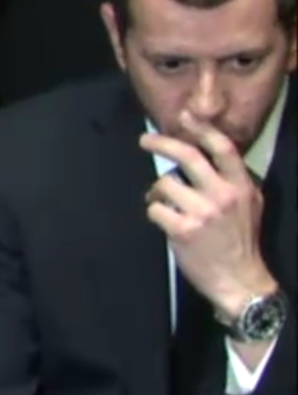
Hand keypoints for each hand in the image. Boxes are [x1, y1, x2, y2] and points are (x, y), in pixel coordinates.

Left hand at [140, 111, 277, 320]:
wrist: (238, 279)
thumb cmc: (241, 239)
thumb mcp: (249, 204)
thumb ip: (232, 179)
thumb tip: (207, 153)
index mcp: (241, 186)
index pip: (222, 148)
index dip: (202, 129)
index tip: (184, 116)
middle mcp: (222, 195)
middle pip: (187, 156)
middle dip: (161, 143)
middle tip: (145, 139)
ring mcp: (201, 212)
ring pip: (164, 183)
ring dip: (157, 191)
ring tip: (163, 202)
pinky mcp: (182, 230)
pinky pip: (154, 208)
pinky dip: (154, 212)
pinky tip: (164, 220)